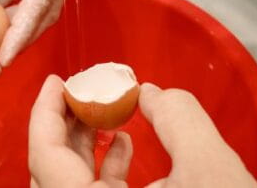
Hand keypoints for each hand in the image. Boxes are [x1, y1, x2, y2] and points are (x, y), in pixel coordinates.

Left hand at [27, 75, 256, 187]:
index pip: (45, 159)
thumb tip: (152, 94)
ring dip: (83, 146)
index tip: (57, 80)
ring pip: (71, 187)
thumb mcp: (212, 168)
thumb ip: (178, 119)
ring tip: (103, 108)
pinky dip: (103, 171)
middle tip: (81, 89)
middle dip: (65, 126)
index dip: (45, 113)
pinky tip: (125, 143)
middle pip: (52, 172)